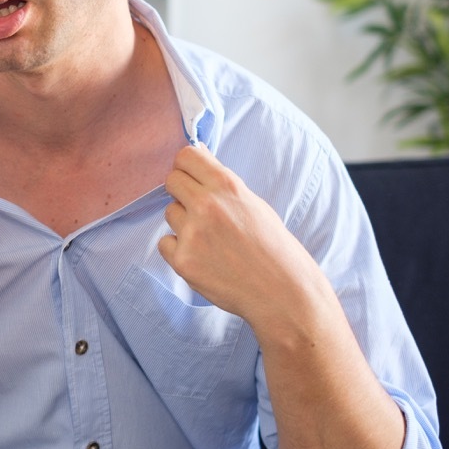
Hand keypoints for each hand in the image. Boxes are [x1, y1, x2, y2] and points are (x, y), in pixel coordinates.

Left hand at [158, 144, 322, 328]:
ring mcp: (192, 233)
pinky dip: (179, 250)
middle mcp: (206, 205)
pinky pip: (165, 243)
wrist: (283, 293)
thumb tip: (198, 155)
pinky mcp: (182, 260)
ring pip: (170, 213)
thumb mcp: (254, 204)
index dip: (188, 167)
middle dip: (182, 192)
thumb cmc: (274, 248)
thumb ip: (222, 182)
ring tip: (211, 239)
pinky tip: (204, 258)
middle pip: (171, 181)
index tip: (193, 177)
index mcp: (227, 186)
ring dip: (184, 223)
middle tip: (201, 210)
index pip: (185, 157)